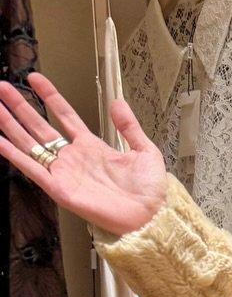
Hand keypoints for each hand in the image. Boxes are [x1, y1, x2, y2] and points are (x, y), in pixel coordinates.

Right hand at [0, 73, 167, 236]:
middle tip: (2, 88)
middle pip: (39, 127)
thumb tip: (118, 102)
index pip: (64, 115)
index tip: (35, 79)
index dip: (50, 97)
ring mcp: (64, 173)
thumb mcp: (144, 150)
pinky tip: (0, 141)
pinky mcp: (60, 189)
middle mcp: (74, 158)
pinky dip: (14, 155)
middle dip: (20, 107)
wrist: (152, 217)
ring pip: (30, 144)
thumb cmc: (151, 192)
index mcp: (92, 147)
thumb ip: (129, 126)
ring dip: (10, 125)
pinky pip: (32, 169)